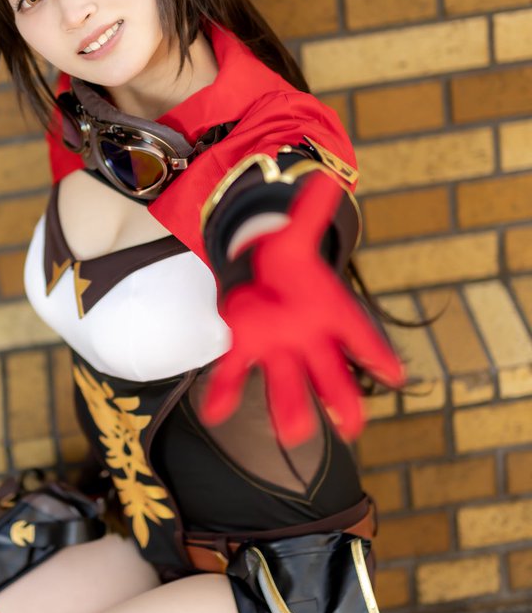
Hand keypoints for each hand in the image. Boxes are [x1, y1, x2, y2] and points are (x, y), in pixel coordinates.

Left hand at [201, 173, 404, 445]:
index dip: (376, 355)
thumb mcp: (295, 236)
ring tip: (290, 435)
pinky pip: (234, 374)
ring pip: (287, 385)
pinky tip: (217, 410)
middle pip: (330, 374)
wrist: (258, 276)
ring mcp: (276, 350)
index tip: (394, 376)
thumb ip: (309, 211)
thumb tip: (326, 176)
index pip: (358, 335)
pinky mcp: (244, 349)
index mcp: (328, 312)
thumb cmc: (286, 264)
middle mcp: (308, 340)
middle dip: (341, 399)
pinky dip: (225, 392)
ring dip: (288, 410)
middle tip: (352, 428)